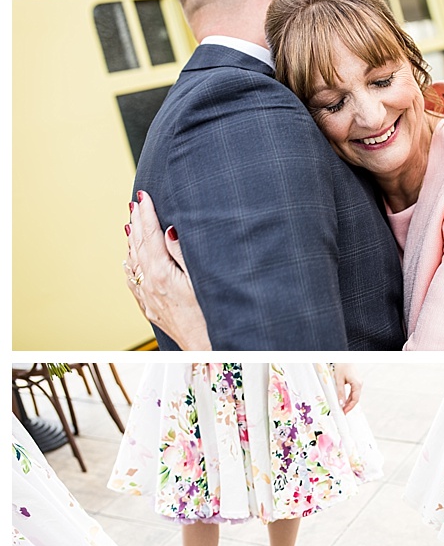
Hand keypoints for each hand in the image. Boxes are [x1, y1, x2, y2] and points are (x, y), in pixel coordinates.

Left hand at [125, 192, 210, 349]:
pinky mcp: (149, 307)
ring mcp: (146, 296)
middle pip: (138, 245)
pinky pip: (133, 279)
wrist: (205, 349)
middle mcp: (148, 283)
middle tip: (136, 202)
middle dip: (137, 221)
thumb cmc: (210, 316)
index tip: (144, 196)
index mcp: (160, 273)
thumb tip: (170, 230)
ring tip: (132, 222)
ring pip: (133, 261)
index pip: (150, 235)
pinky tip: (130, 258)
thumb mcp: (200, 280)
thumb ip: (183, 254)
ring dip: (132, 240)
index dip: (146, 213)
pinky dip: (130, 263)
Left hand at [336, 364, 362, 411]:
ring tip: (343, 408)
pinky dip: (349, 397)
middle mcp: (359, 384)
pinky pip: (353, 391)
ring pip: (354, 395)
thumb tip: (341, 403)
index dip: (350, 407)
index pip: (355, 399)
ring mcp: (358, 382)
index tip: (344, 412)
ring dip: (349, 402)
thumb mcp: (339, 380)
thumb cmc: (342, 366)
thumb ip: (340, 392)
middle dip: (349, 406)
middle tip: (343, 412)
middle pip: (356, 398)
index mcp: (357, 384)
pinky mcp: (355, 381)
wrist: (344, 357)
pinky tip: (344, 400)